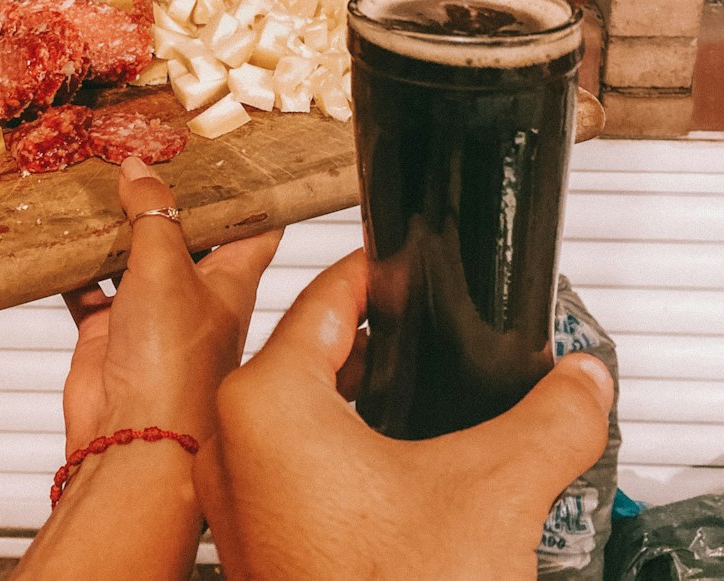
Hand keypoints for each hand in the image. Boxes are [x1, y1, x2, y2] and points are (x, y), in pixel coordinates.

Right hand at [62, 156, 281, 449]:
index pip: (253, 224)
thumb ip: (151, 212)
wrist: (130, 438)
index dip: (247, 190)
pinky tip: (65, 238)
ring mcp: (151, 314)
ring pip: (134, 255)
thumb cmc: (174, 367)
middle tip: (144, 157)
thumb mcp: (167, 267)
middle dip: (164, 199)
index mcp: (232, 278)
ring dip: (116, 227)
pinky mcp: (110, 333)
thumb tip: (137, 169)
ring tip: (98, 183)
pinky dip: (76, 265)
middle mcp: (195, 294)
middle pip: (184, 233)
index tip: (231, 155)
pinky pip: (91, 287)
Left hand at [196, 249, 612, 580]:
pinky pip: (285, 465)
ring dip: (350, 396)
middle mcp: (232, 444)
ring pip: (291, 411)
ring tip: (410, 391)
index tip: (404, 265)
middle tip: (419, 328)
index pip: (326, 297)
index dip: (377, 275)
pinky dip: (333, 449)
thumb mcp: (495, 490)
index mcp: (267, 403)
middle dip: (370, 339)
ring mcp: (235, 500)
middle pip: (306, 351)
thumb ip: (549, 420)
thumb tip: (579, 384)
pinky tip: (390, 466)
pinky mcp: (252, 546)